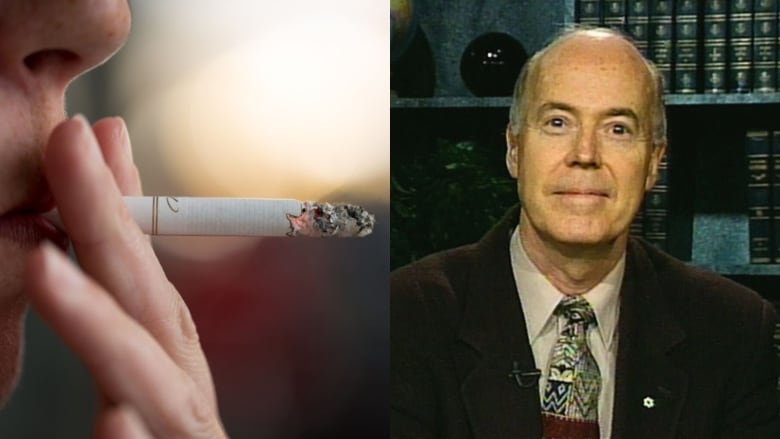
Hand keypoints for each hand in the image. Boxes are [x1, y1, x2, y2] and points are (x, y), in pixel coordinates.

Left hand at [24, 115, 225, 437]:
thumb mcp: (143, 378)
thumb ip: (115, 316)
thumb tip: (63, 246)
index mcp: (170, 371)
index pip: (143, 280)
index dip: (119, 207)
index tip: (90, 138)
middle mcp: (183, 399)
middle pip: (151, 309)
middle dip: (108, 228)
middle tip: (69, 150)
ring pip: (154, 385)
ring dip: (105, 328)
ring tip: (50, 272)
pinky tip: (111, 429)